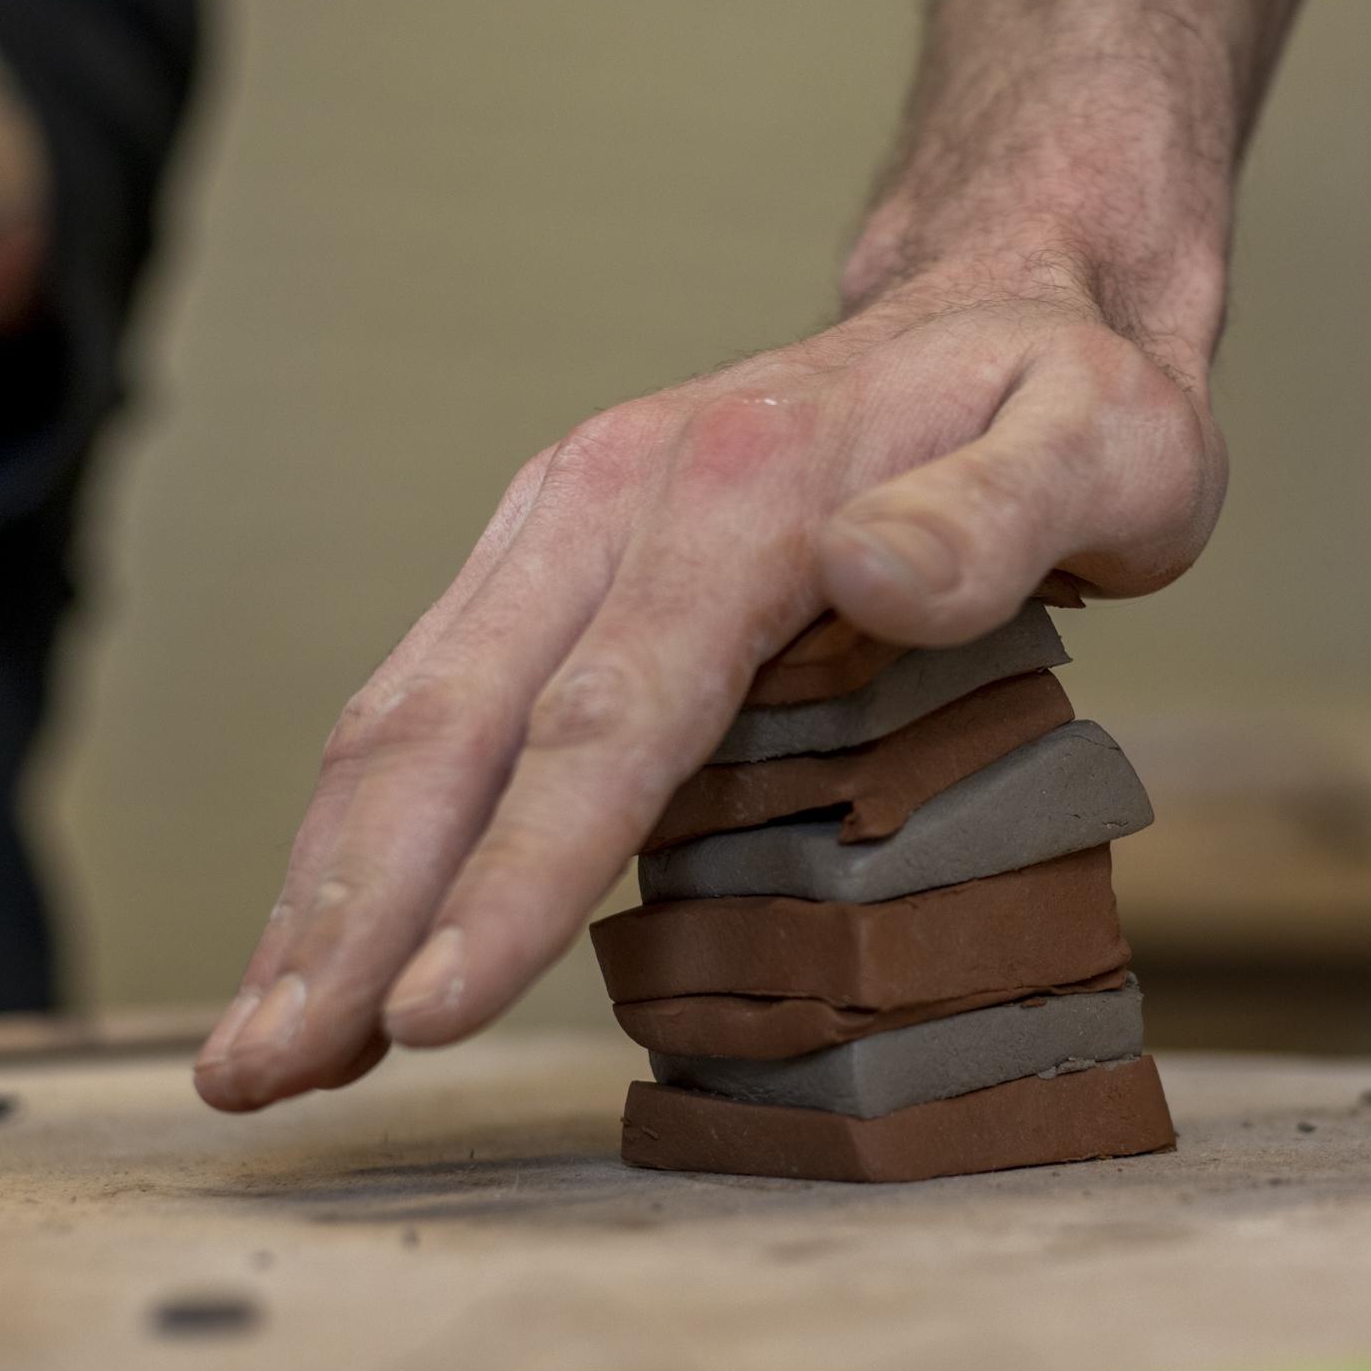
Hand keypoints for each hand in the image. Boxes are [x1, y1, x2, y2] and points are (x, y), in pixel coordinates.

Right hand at [192, 263, 1225, 1110]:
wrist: (1002, 297)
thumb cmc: (1071, 402)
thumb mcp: (1107, 446)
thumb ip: (1003, 515)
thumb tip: (874, 574)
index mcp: (742, 489)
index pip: (609, 717)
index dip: (516, 875)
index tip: (433, 1012)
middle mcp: (616, 494)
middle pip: (455, 725)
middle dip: (352, 913)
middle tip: (266, 1073)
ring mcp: (567, 517)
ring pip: (408, 712)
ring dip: (323, 884)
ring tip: (264, 1044)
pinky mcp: (554, 549)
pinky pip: (435, 691)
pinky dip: (368, 825)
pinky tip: (340, 931)